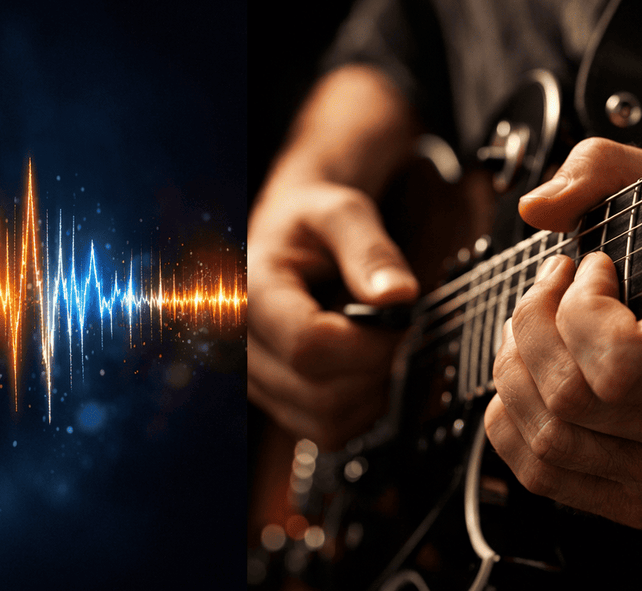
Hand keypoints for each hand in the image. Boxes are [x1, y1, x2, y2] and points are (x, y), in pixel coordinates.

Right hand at [248, 177, 417, 450]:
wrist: (288, 237)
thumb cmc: (311, 223)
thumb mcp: (343, 213)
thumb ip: (371, 250)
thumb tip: (399, 296)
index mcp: (249, 292)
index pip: (308, 346)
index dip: (369, 343)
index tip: (400, 317)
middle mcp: (241, 346)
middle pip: (321, 394)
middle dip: (376, 367)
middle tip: (395, 327)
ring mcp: (255, 380)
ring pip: (327, 421)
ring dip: (371, 391)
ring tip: (375, 342)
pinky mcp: (275, 401)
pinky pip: (328, 430)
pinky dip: (360, 406)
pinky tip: (362, 365)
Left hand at [485, 138, 641, 528]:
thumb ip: (625, 176)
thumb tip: (538, 208)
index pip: (618, 363)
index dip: (579, 308)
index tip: (592, 268)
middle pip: (566, 397)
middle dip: (531, 322)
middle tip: (553, 286)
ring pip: (543, 437)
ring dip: (515, 366)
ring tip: (538, 327)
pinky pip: (542, 474)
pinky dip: (512, 421)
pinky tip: (532, 378)